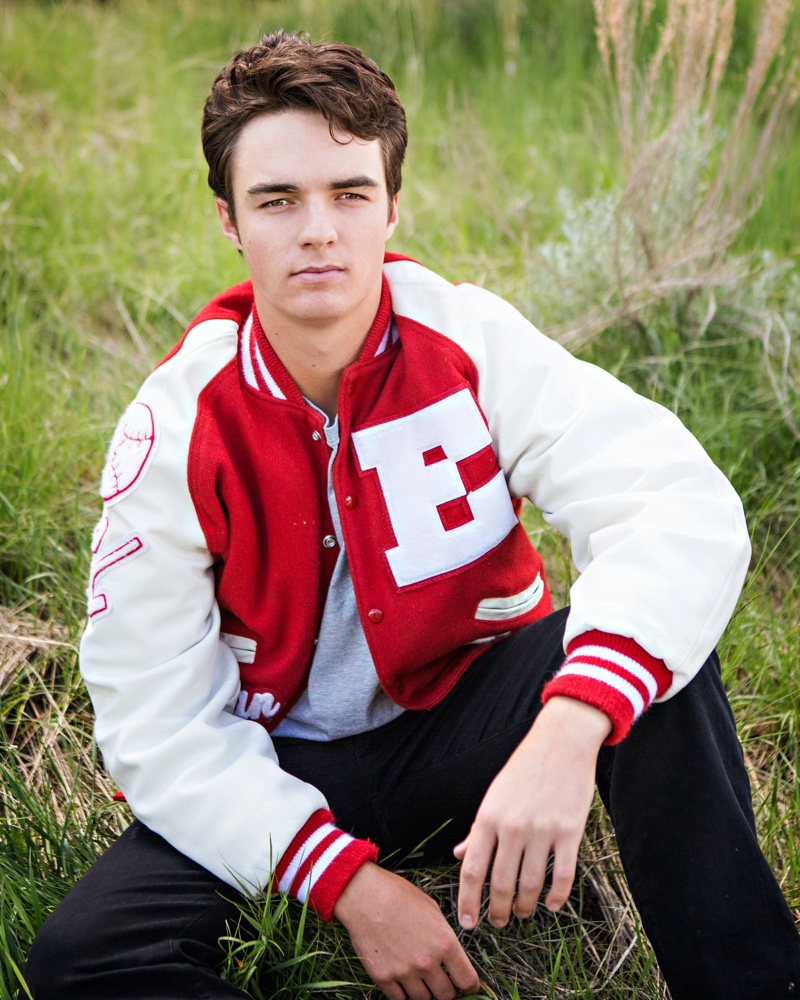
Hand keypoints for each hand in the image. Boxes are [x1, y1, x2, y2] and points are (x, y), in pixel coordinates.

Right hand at [333, 862, 480, 999]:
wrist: (365, 895)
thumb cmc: (399, 896)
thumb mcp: (432, 909)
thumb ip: (444, 936)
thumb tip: (453, 957)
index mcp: (445, 943)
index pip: (467, 980)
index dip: (470, 985)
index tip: (467, 984)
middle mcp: (427, 962)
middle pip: (446, 996)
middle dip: (447, 990)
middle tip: (442, 981)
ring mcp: (404, 972)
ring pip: (423, 999)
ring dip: (425, 991)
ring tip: (420, 977)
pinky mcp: (383, 977)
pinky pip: (399, 999)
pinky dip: (403, 993)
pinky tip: (403, 979)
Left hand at [454, 696, 611, 929]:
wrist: (561, 743)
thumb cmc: (523, 770)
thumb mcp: (494, 796)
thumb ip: (477, 830)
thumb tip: (459, 856)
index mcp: (488, 817)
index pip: (472, 870)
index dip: (468, 902)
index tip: (468, 923)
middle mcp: (512, 827)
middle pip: (501, 884)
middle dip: (498, 911)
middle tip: (499, 922)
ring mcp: (542, 830)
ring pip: (530, 884)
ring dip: (525, 906)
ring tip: (522, 912)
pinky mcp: (569, 831)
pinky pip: (563, 875)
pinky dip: (556, 897)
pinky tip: (551, 905)